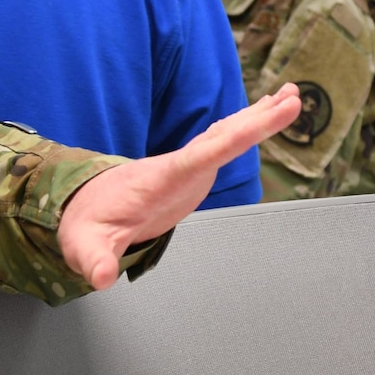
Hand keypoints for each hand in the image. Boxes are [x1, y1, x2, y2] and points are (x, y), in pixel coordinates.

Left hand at [57, 85, 301, 288]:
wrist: (82, 206)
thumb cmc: (85, 222)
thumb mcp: (84, 244)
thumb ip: (95, 258)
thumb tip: (100, 277)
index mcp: (161, 177)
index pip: (203, 154)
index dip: (235, 136)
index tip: (261, 118)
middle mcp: (178, 164)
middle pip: (224, 136)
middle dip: (258, 118)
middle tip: (292, 99)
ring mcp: (186, 166)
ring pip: (227, 135)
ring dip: (258, 116)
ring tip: (291, 97)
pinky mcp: (190, 171)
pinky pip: (224, 145)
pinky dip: (245, 129)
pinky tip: (262, 117)